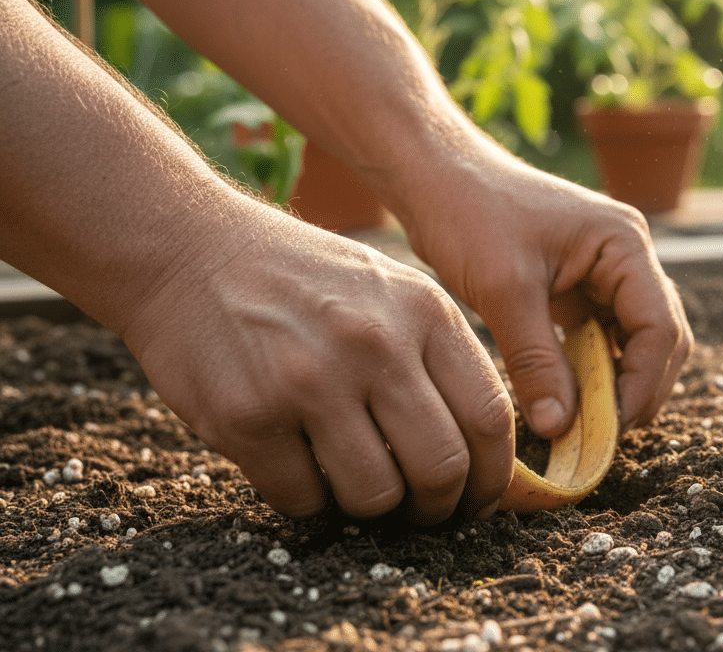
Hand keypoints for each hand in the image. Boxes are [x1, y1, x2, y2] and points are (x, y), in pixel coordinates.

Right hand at [118, 211, 514, 524]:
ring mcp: (310, 381)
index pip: (489, 418)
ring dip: (369, 508)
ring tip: (353, 485)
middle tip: (421, 513)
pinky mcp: (248, 417)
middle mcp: (375, 345)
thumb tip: (483, 452)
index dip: (492, 477)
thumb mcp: (392, 291)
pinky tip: (296, 468)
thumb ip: (439, 358)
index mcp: (424, 312)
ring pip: (374, 495)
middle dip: (438, 508)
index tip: (478, 501)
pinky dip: (305, 501)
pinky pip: (301, 499)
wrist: (190, 249)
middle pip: (441, 467)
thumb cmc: (304, 281)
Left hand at [397, 131, 692, 438]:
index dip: (642, 383)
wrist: (435, 178)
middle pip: (661, 338)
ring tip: (585, 425)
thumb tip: (559, 428)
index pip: (660, 326)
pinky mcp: (581, 287)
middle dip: (637, 389)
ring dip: (616, 384)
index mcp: (624, 244)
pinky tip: (568, 400)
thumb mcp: (504, 292)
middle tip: (601, 435)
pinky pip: (603, 338)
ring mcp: (607, 272)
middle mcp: (627, 256)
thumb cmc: (469, 215)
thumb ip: (537, 361)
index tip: (609, 427)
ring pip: (635, 342)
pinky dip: (592, 372)